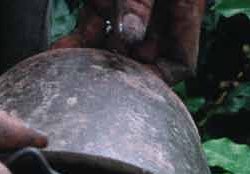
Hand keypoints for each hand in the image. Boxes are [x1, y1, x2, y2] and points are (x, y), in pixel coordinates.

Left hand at [53, 0, 205, 81]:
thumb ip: (138, 0)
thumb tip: (129, 38)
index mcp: (186, 4)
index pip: (180, 62)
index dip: (157, 79)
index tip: (128, 87)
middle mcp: (163, 10)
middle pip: (146, 56)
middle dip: (119, 70)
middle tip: (92, 79)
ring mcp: (135, 3)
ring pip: (117, 43)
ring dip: (94, 56)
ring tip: (68, 65)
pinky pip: (97, 24)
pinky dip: (82, 37)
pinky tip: (63, 49)